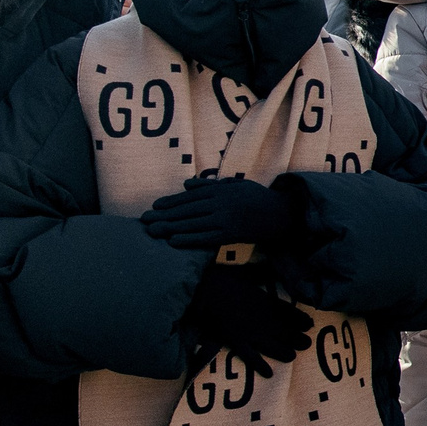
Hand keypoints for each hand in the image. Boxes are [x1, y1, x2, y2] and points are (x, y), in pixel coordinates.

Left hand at [143, 177, 297, 250]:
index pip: (190, 196)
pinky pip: (206, 237)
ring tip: (153, 231)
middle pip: (187, 210)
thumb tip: (186, 184)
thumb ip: (210, 185)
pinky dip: (188, 239)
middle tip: (144, 220)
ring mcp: (226, 218)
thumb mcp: (235, 185)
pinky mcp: (231, 233)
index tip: (154, 206)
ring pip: (193, 223)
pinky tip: (174, 241)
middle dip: (164, 215)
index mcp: (221, 189)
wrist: (282, 214)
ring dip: (171, 228)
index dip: (171, 201)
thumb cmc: (256, 198)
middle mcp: (221, 202)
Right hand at [180, 263, 311, 374]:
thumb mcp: (246, 272)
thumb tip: (271, 265)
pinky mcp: (235, 340)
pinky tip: (269, 373)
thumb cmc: (223, 279)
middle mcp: (261, 318)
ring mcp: (249, 331)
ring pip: (272, 345)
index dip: (300, 319)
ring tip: (292, 356)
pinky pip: (250, 356)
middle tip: (307, 343)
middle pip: (283, 330)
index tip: (309, 324)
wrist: (202, 291)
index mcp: (265, 301)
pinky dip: (259, 365)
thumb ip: (261, 272)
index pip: (287, 312)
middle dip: (297, 337)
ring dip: (284, 351)